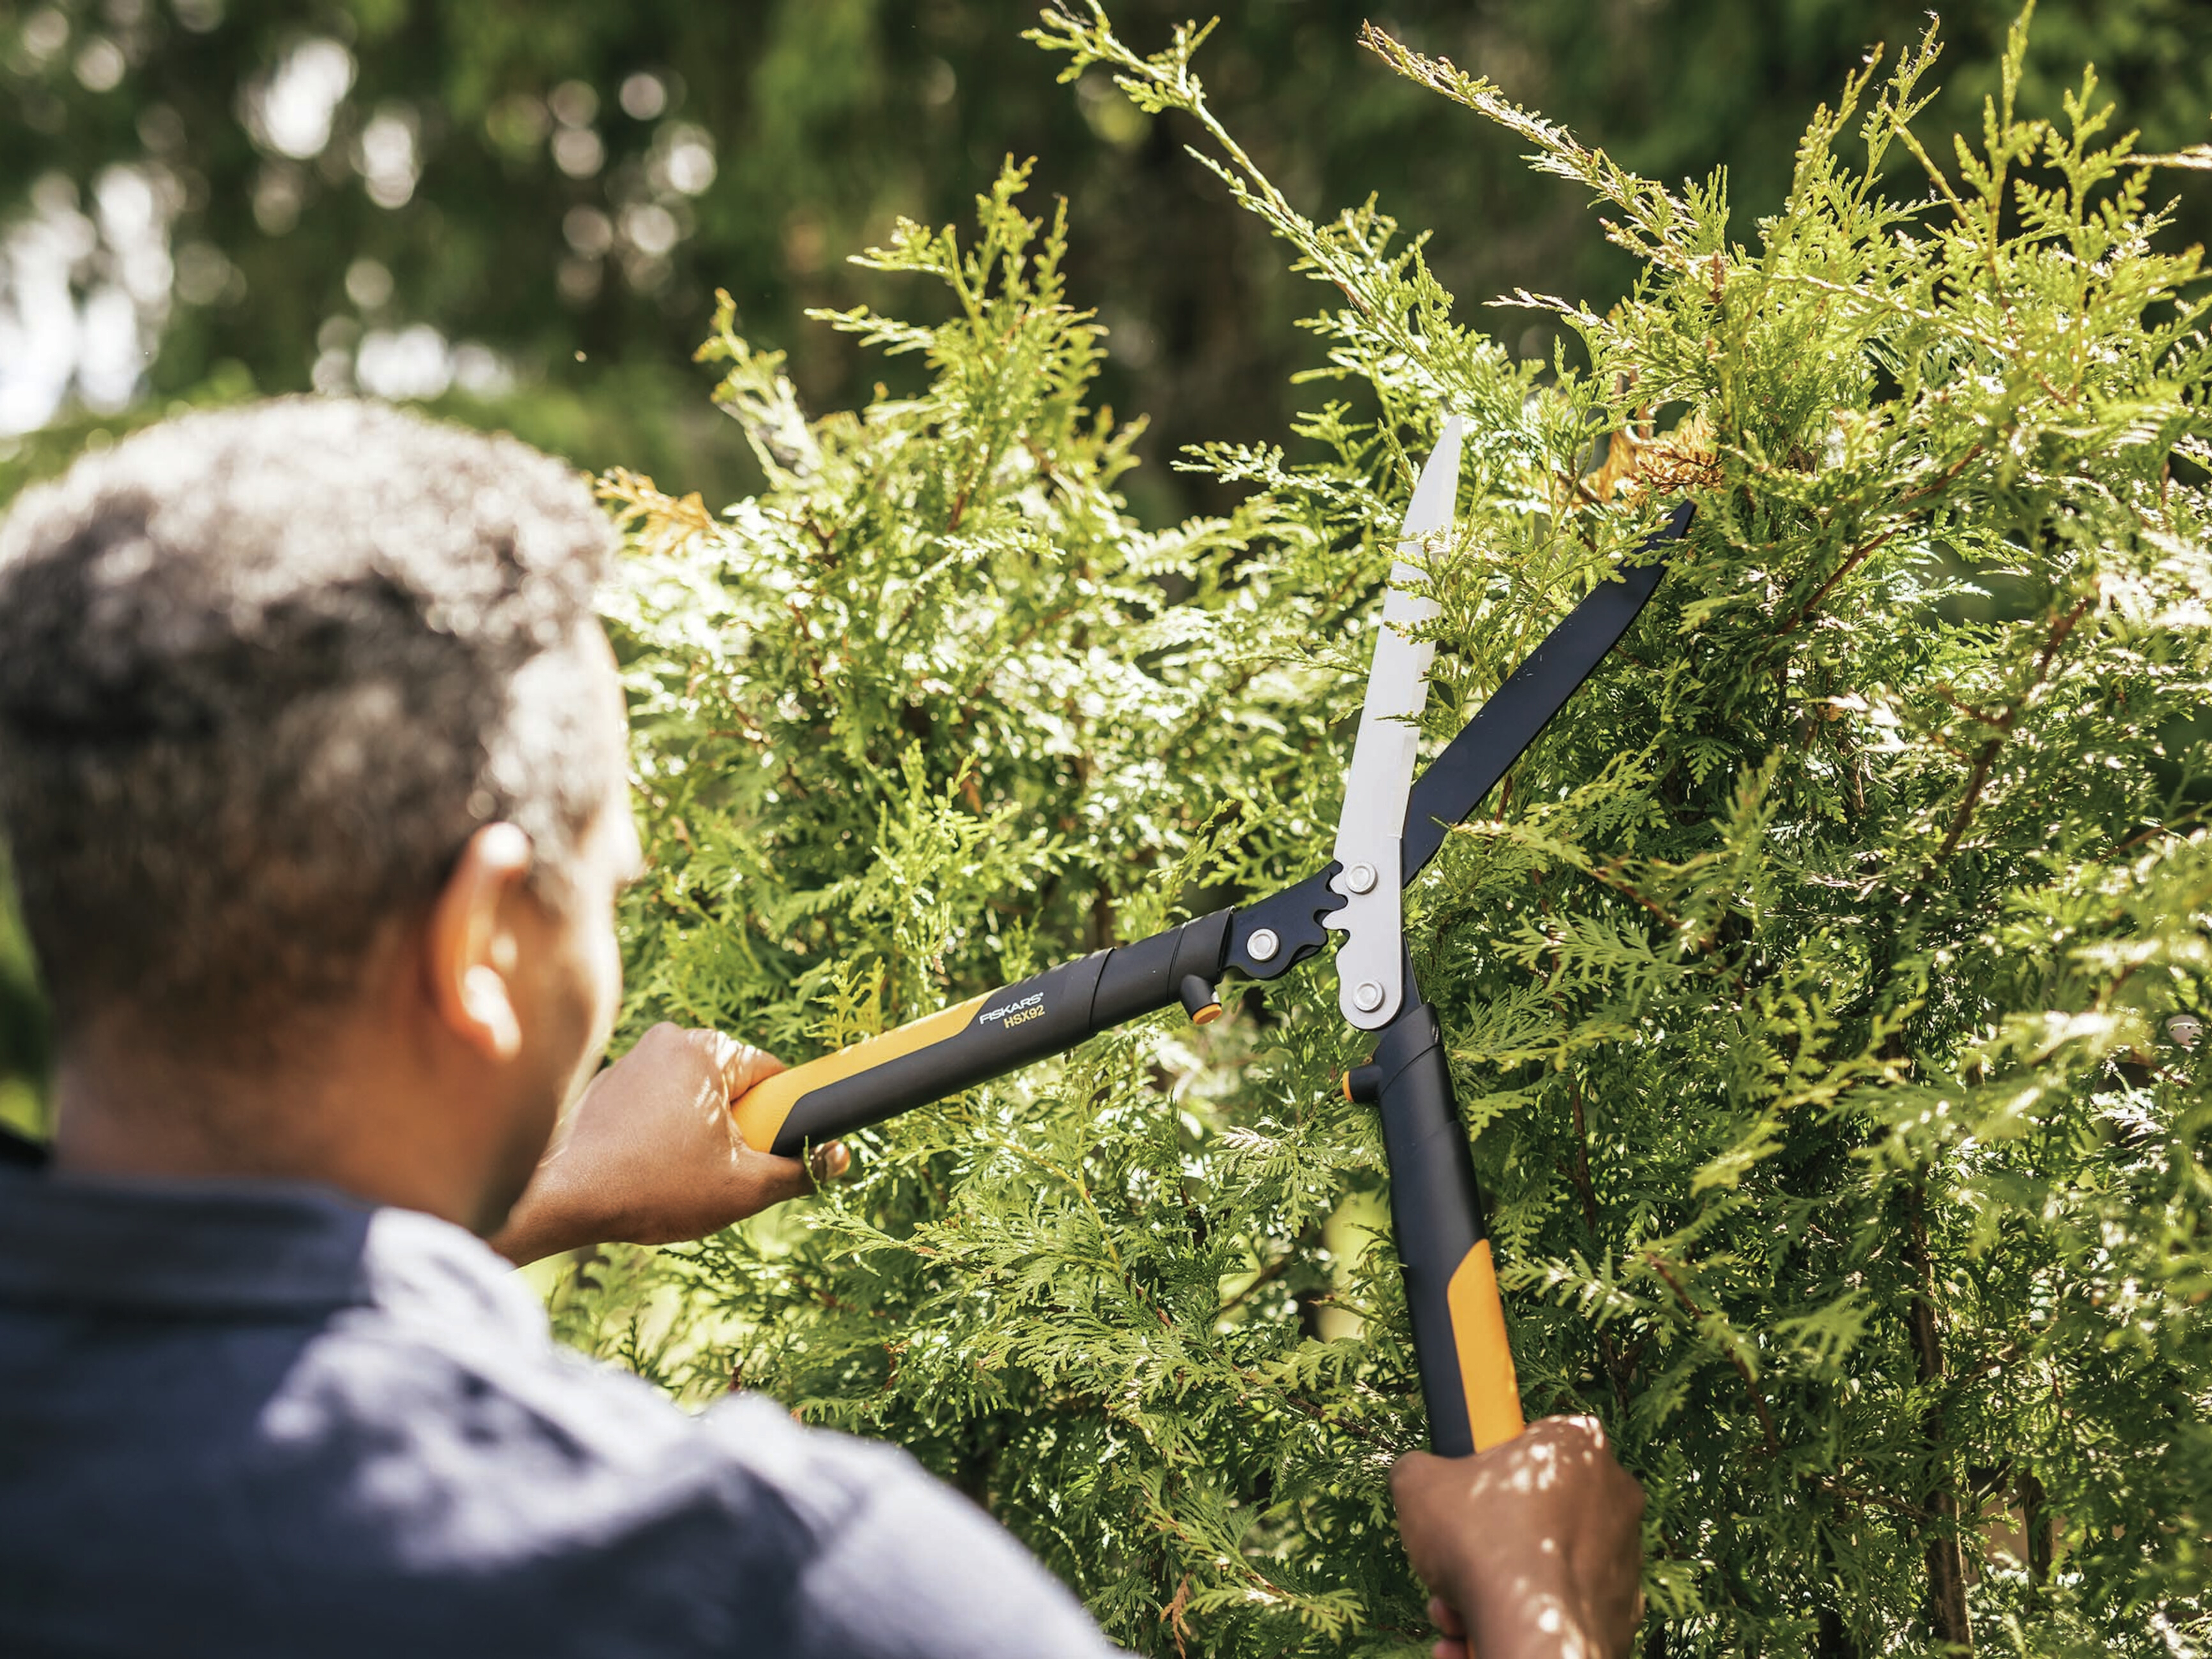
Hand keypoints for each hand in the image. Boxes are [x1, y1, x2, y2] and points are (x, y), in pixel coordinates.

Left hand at [489, 1024, 848, 1265]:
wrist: (559, 1197)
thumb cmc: (652, 1186)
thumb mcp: (743, 1187)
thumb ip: (801, 1169)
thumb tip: (841, 1157)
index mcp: (707, 1049)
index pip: (773, 1074)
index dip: (779, 1119)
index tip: (765, 1152)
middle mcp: (668, 1040)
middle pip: (732, 1085)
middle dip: (735, 1130)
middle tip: (719, 1174)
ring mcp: (632, 1060)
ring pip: (693, 1098)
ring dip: (698, 1135)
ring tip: (677, 1178)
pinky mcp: (606, 1085)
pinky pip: (657, 1106)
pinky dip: (662, 1136)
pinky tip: (646, 1173)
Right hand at [1392, 1416, 1645, 1658]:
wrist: (1533, 1637)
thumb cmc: (1485, 1546)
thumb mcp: (1419, 1484)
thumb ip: (1418, 1467)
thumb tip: (1418, 1476)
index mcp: (1577, 1444)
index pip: (1527, 1439)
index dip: (1485, 1467)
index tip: (1463, 1494)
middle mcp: (1614, 1493)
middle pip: (1531, 1510)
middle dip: (1484, 1542)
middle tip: (1450, 1563)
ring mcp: (1625, 1556)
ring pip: (1542, 1564)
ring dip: (1494, 1585)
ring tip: (1454, 1612)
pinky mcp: (1623, 1611)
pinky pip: (1560, 1608)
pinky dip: (1521, 1619)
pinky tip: (1475, 1637)